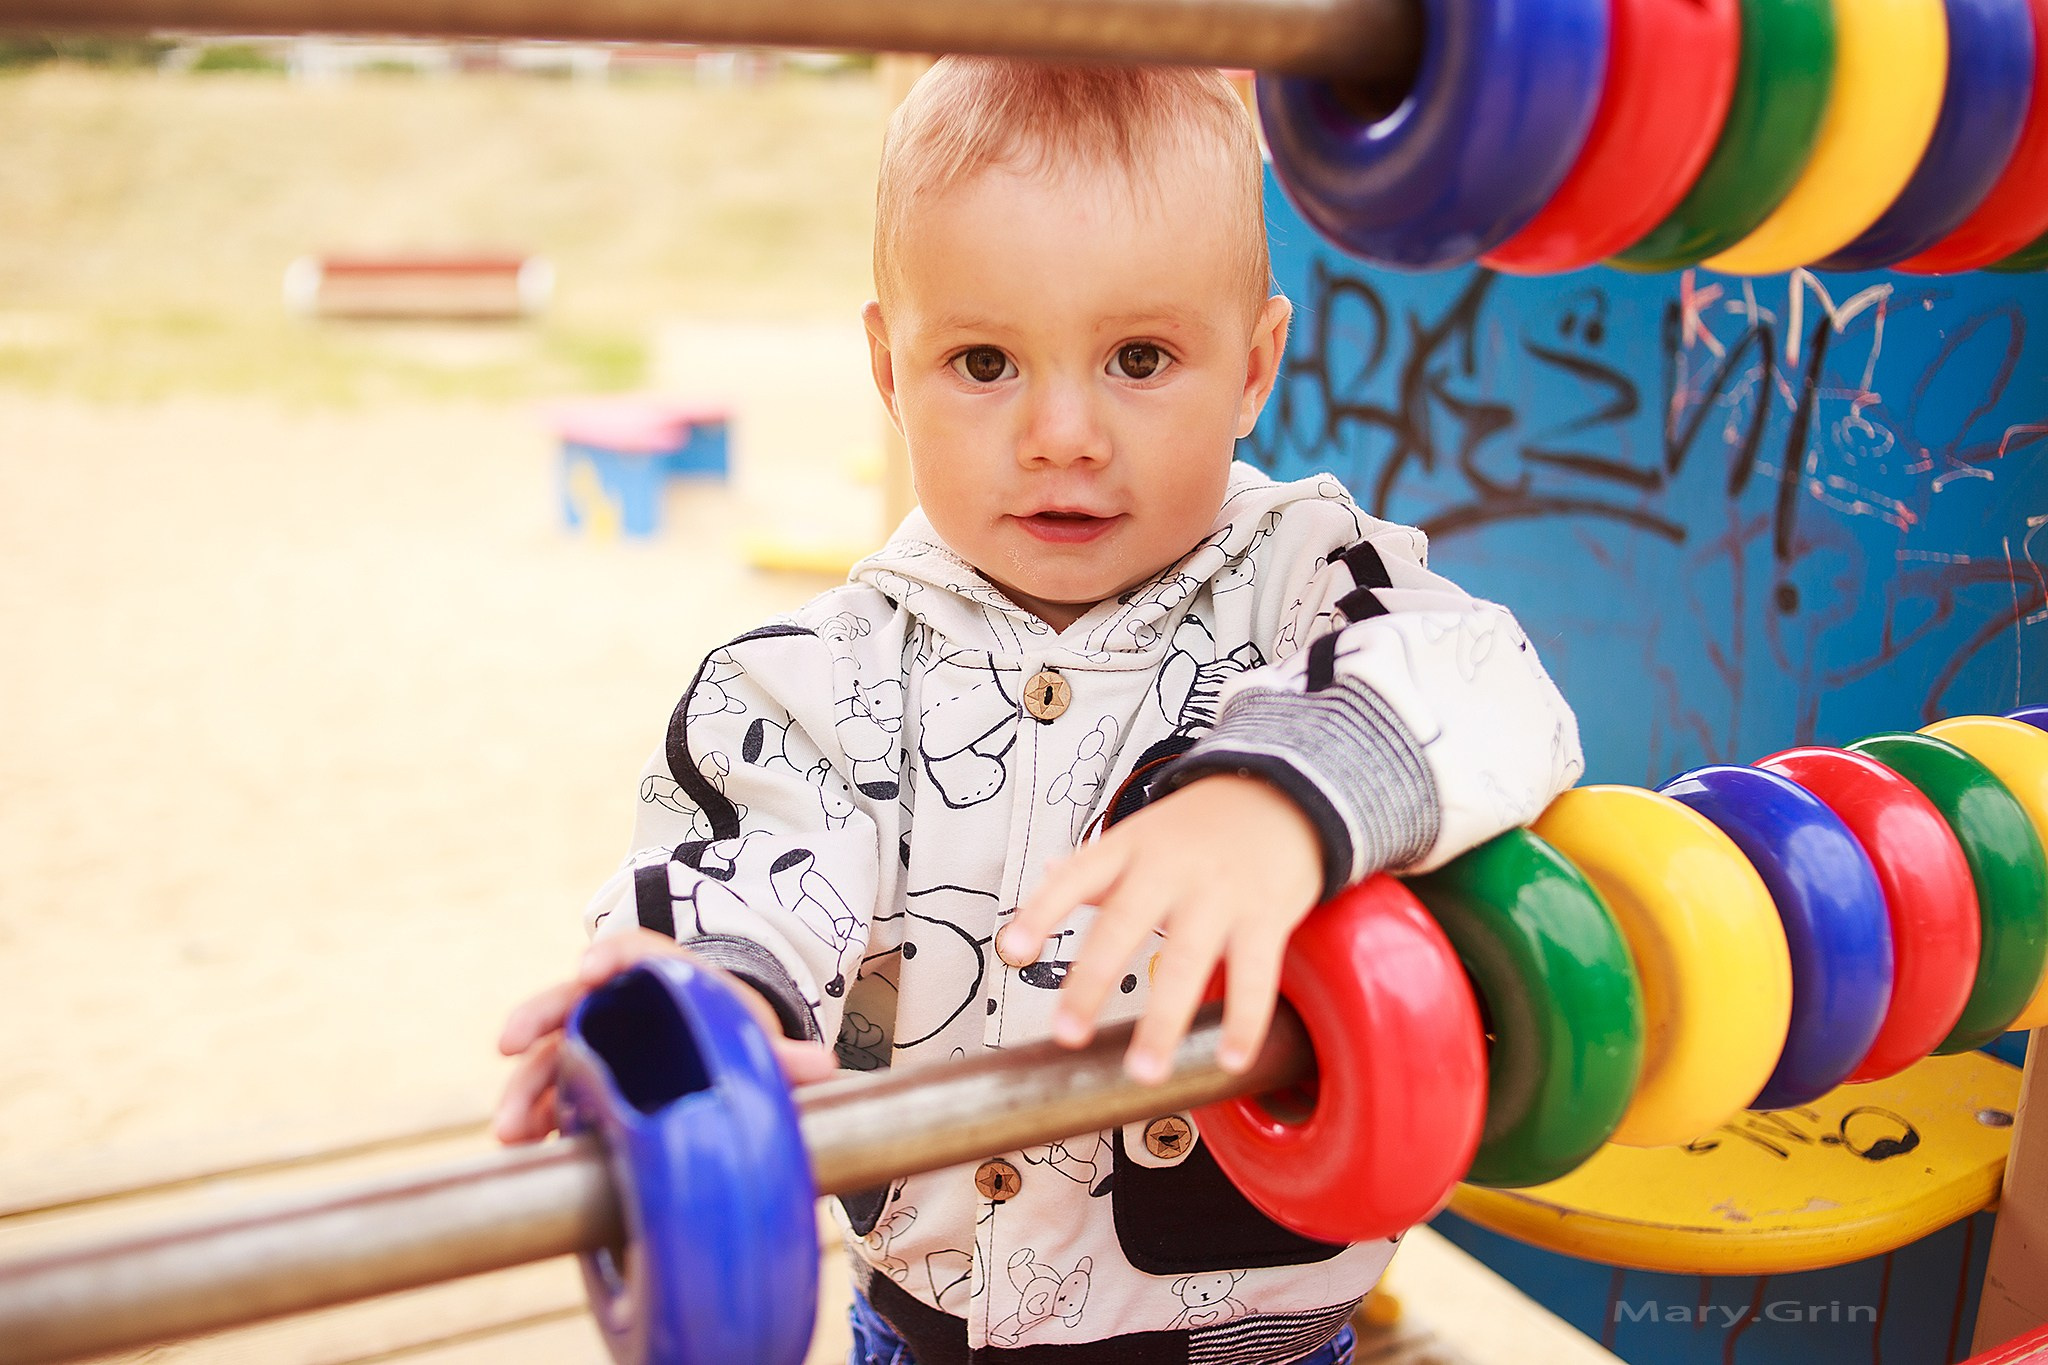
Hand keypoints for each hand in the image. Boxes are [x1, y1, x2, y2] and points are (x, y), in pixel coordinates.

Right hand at [493, 927, 838, 1143]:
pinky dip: (536, 1121)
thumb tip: (825, 1068)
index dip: (609, 957)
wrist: (717, 1054)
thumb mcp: (753, 1039)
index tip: (588, 971)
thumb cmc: (731, 1034)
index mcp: (663, 977)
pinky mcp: (581, 1084)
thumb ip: (784, 1056)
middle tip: (509, 1048)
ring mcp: (592, 1043)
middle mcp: (616, 1004)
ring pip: (549, 1056)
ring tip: (510, 1131)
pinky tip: (523, 1151)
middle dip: (537, 1023)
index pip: (632, 952)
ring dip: (525, 1090)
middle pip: (570, 1001)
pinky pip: (552, 1097)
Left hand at [998, 774, 1322, 1084]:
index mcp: (1130, 848)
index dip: (1041, 912)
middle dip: (1092, 982)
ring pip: (1187, 961)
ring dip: (1164, 1023)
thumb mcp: (1142, 833)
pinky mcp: (1266, 915)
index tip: (1012, 951)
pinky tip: (1230, 1059)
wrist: (1282, 792)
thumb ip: (1098, 864)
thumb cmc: (1203, 825)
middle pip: (1123, 925)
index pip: (1075, 878)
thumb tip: (1047, 873)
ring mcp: (1219, 893)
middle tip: (1067, 1034)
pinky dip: (1244, 1021)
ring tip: (1145, 1071)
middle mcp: (1170, 869)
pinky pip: (1255, 975)